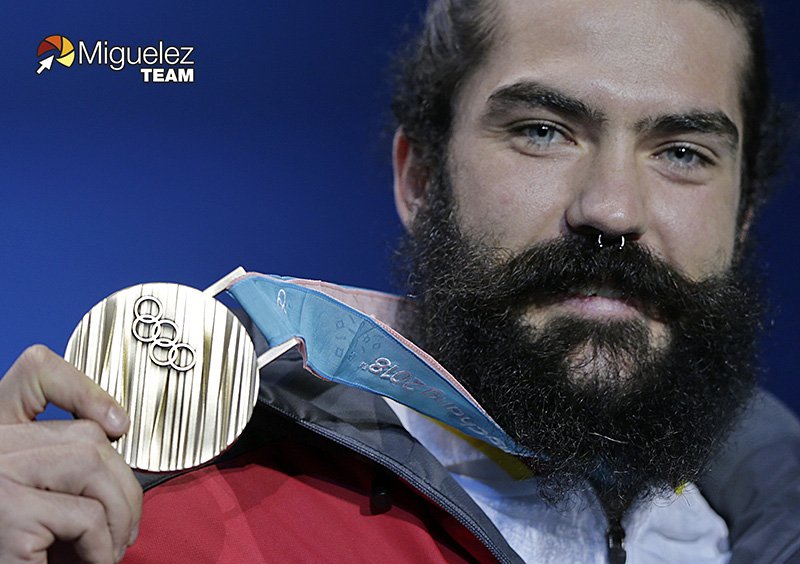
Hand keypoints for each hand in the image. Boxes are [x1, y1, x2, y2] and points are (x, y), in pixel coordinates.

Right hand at [0, 345, 141, 562]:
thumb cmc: (18, 550)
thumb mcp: (34, 495)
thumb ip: (60, 463)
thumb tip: (116, 430)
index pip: (35, 373)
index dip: (82, 388)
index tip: (118, 423)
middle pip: (85, 435)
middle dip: (123, 483)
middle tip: (124, 526)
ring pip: (93, 466)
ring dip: (119, 514)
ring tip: (110, 548)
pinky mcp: (9, 512)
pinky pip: (88, 516)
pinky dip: (102, 547)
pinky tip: (90, 563)